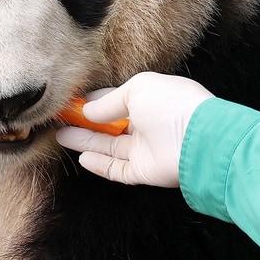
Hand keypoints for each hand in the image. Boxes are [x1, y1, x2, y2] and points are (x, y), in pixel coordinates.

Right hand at [55, 72, 214, 187]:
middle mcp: (149, 124)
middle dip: (86, 122)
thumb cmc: (172, 104)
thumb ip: (109, 101)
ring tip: (60, 135)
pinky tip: (82, 157)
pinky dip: (100, 165)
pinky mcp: (145, 171)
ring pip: (110, 147)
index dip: (95, 101)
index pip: (118, 100)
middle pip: (110, 125)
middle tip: (60, 119)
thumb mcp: (137, 89)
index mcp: (152, 99)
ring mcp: (147, 149)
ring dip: (85, 141)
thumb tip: (87, 110)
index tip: (71, 101)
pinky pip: (118, 170)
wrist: (198, 139)